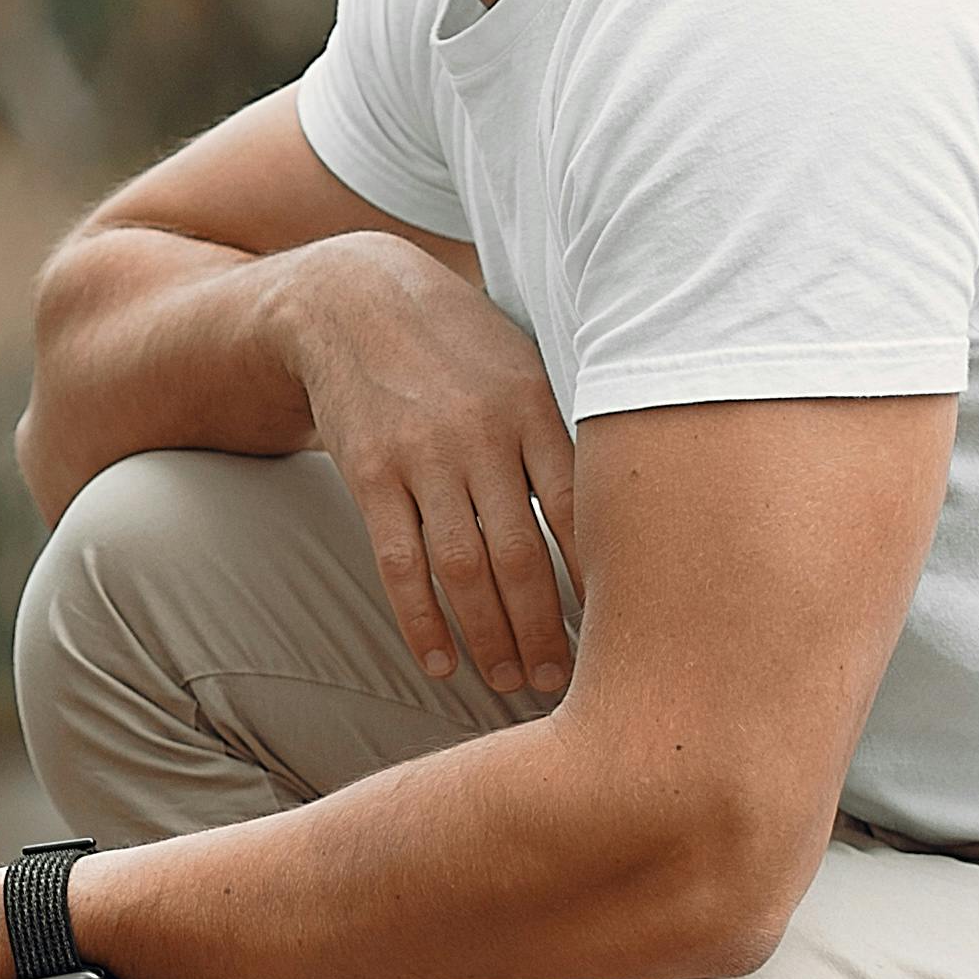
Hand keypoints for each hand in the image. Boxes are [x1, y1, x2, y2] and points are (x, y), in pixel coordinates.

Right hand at [279, 238, 579, 694]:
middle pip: (522, 554)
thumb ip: (562, 429)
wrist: (349, 297)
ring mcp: (421, 455)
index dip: (601, 580)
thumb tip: (629, 501)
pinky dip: (419, 620)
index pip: (579, 510)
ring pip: (462, 568)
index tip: (621, 630)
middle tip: (562, 681)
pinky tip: (438, 660)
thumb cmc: (457, 341)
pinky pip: (397, 562)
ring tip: (510, 678)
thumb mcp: (521, 363)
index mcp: (532, 406)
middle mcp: (480, 433)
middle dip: (544, 628)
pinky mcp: (368, 472)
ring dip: (489, 635)